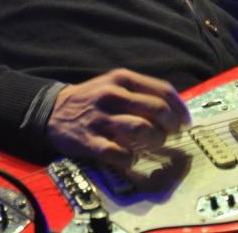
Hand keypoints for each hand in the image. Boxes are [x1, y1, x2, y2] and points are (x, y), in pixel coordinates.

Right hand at [46, 68, 190, 167]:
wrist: (52, 110)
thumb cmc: (92, 98)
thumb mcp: (115, 83)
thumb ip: (140, 91)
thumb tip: (173, 108)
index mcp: (122, 78)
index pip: (162, 89)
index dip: (179, 107)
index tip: (185, 121)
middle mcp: (113, 94)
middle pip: (156, 109)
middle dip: (170, 125)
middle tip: (172, 135)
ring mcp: (100, 118)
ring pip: (141, 129)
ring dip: (154, 140)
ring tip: (155, 144)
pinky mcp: (89, 140)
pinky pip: (118, 153)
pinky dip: (130, 159)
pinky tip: (131, 159)